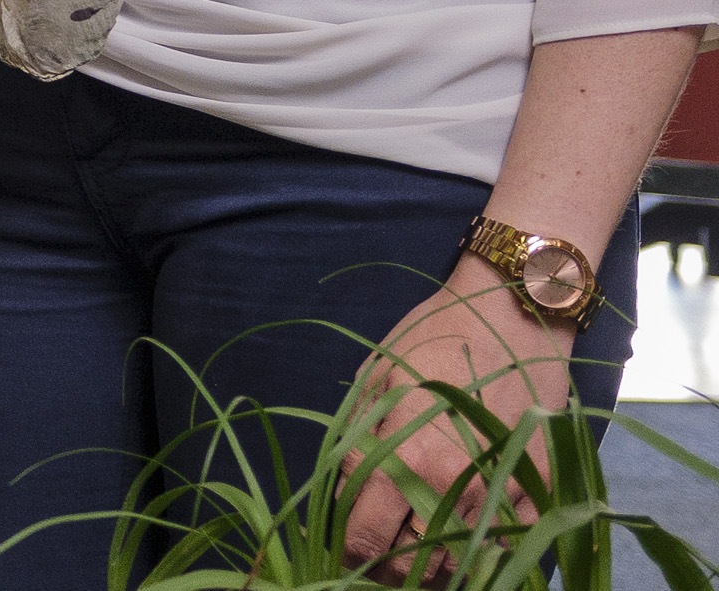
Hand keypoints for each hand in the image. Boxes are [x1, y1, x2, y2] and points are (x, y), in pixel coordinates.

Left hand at [337, 269, 588, 561]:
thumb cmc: (434, 340)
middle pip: (416, 564)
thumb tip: (340, 498)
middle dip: (390, 567)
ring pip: (464, 564)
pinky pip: (511, 544)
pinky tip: (466, 534)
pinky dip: (487, 549)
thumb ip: (356, 445)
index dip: (349, 554)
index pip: (367, 540)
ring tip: (417, 549)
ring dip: (436, 565)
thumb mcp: (375, 382)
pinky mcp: (541, 488)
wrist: (513, 315)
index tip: (343, 550)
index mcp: (407, 460)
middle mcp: (457, 487)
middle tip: (379, 553)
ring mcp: (505, 491)